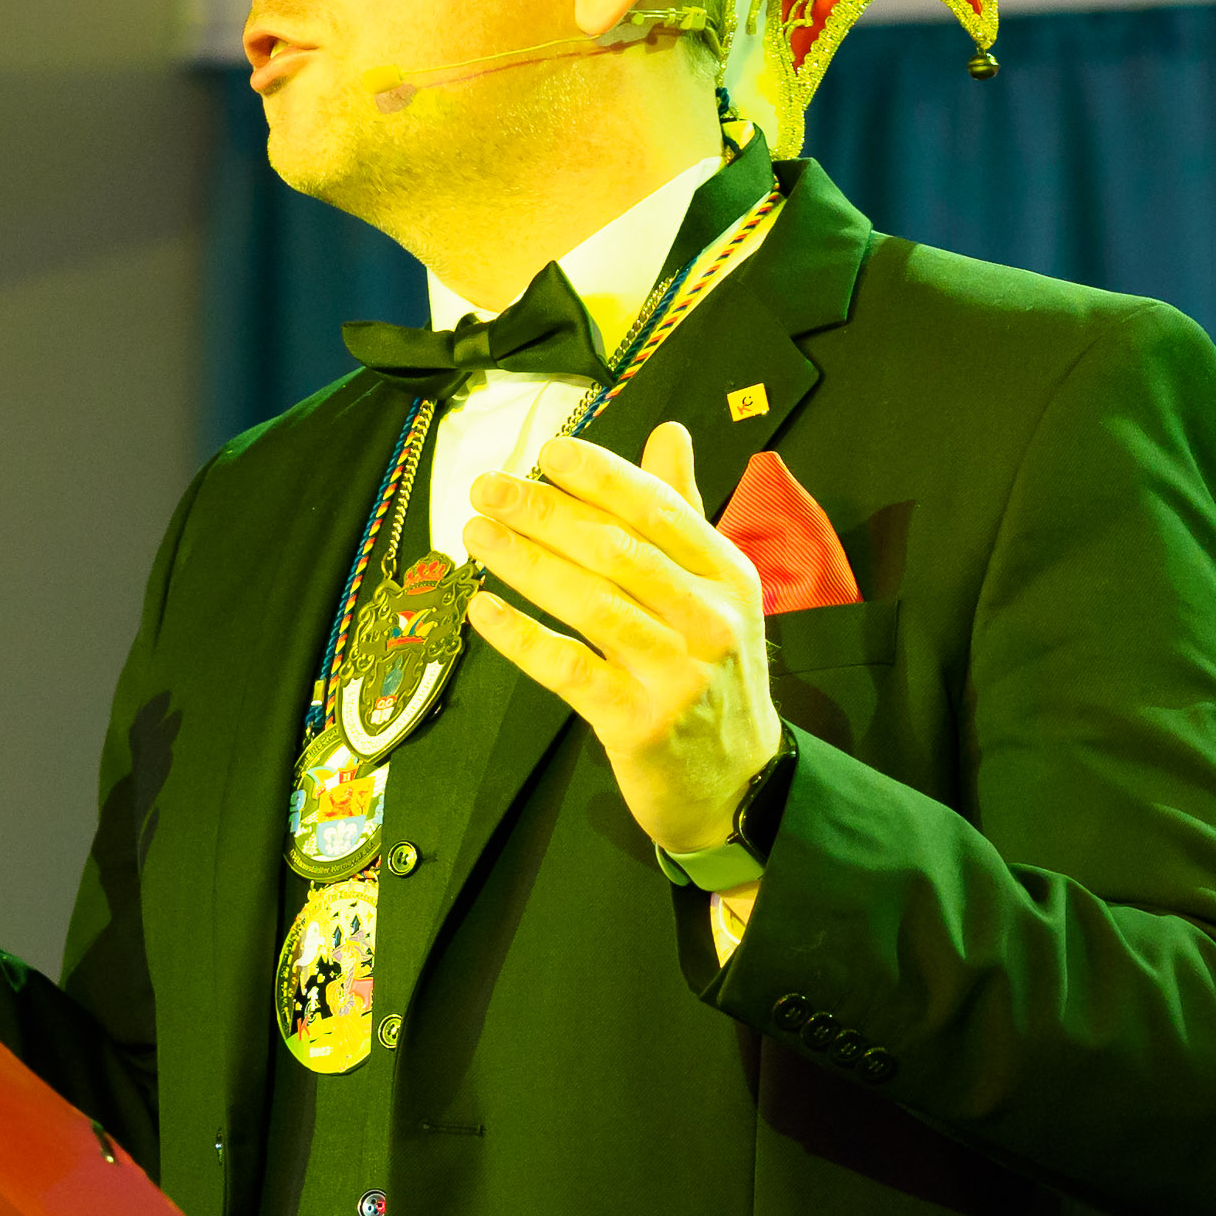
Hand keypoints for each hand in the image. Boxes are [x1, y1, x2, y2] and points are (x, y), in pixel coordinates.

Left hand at [457, 422, 781, 859]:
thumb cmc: (711, 673)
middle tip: (488, 488)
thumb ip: (682, 512)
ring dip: (526, 564)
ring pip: (592, 604)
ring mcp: (677, 674)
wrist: (738, 782)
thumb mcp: (715, 590)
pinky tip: (482, 612)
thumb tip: (668, 432)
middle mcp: (710, 619)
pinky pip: (570, 669)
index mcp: (728, 574)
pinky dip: (522, 638)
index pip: (658, 510)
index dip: (601, 476)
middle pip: (618, 551)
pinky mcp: (640, 724)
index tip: (547, 452)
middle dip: (546, 513)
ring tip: (477, 534)